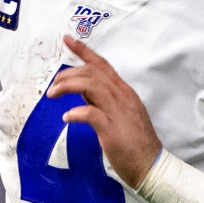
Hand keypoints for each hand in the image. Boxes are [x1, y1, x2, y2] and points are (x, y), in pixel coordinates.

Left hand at [48, 34, 162, 187]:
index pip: (103, 65)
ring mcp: (117, 112)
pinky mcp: (111, 129)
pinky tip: (67, 118)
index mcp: (124, 92)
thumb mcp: (120, 113)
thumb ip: (103, 100)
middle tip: (53, 85)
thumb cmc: (135, 141)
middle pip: (92, 72)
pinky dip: (75, 113)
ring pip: (90, 86)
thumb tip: (83, 91)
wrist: (150, 164)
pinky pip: (90, 113)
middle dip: (68, 74)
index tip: (67, 39)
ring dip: (67, 87)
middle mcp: (122, 97)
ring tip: (53, 95)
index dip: (83, 50)